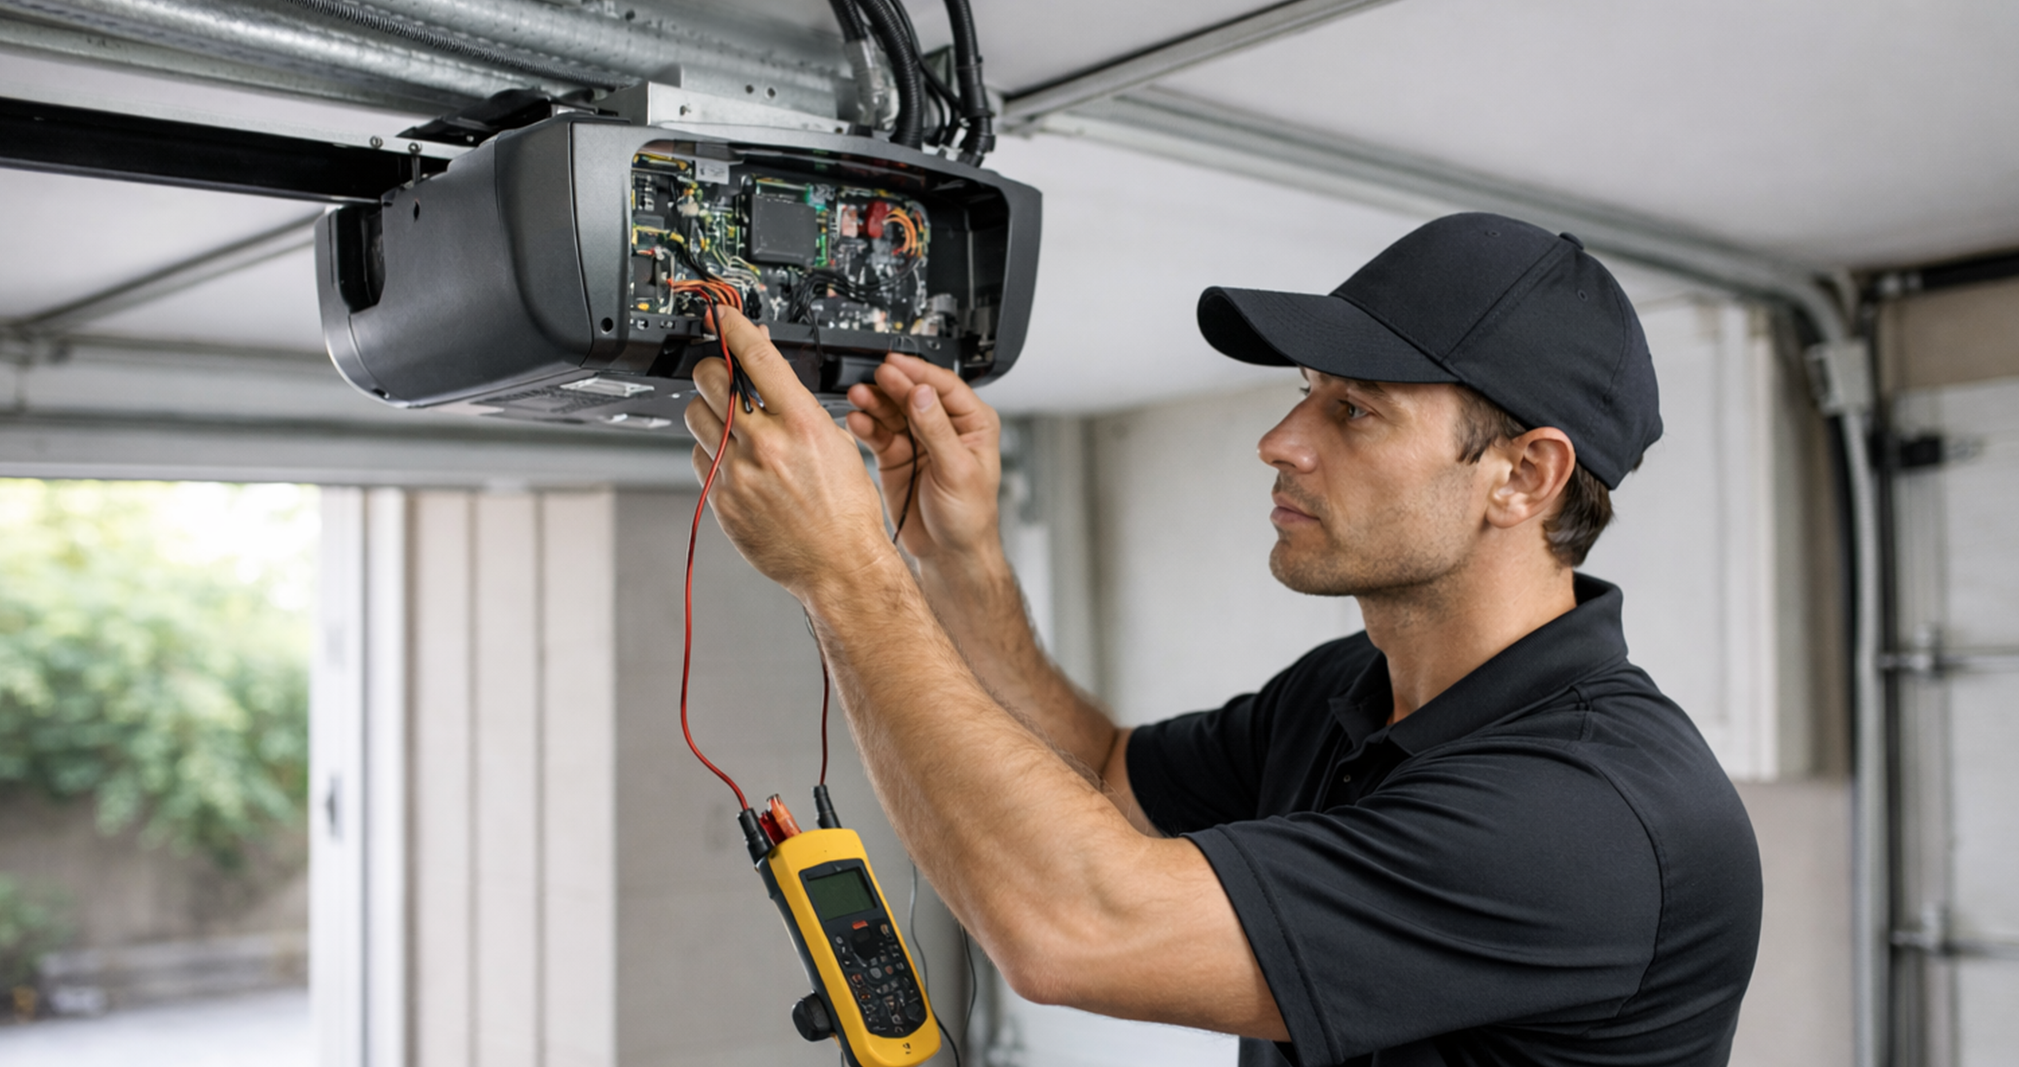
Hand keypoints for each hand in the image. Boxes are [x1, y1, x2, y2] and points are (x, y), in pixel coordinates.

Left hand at [682, 307, 897, 599]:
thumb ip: (799, 406)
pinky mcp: (721, 499)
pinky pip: (699, 457)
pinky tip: (735, 462)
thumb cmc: (846, 511)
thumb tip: (771, 373)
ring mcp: (738, 473)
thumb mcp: (836, 442)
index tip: (723, 316)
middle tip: (724, 375)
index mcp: (802, 424)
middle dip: (715, 369)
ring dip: (709, 410)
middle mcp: (766, 445)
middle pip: (712, 380)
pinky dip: (711, 452)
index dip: (735, 329)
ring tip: (732, 423)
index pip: (758, 359)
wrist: (840, 565)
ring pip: (695, 416)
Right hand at [845, 353, 1002, 565]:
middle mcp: (944, 427)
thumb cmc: (970, 517)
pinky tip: (856, 419)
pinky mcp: (896, 455)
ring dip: (874, 402)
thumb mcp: (957, 471)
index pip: (944, 387)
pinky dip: (866, 425)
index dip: (918, 373)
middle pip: (913, 394)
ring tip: (857, 395)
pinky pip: (878, 433)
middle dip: (892, 384)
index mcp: (972, 423)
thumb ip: (938, 431)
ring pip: (892, 410)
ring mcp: (917, 440)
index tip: (896, 364)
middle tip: (872, 376)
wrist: (948, 554)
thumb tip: (922, 395)